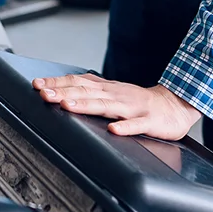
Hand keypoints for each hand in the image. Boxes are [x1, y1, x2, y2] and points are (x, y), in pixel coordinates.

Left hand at [31, 73, 200, 139]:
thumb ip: (90, 90)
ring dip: (86, 105)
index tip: (37, 85)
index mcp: (106, 89)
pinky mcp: (149, 121)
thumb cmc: (139, 101)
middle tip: (44, 94)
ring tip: (68, 106)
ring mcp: (132, 108)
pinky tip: (114, 129)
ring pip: (107, 105)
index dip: (57, 83)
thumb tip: (62, 88)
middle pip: (87, 91)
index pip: (77, 82)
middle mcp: (116, 95)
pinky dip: (125, 127)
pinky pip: (136, 125)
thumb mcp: (112, 91)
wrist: (174, 105)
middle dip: (64, 92)